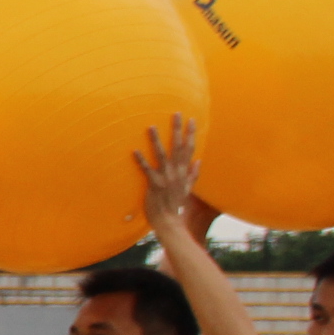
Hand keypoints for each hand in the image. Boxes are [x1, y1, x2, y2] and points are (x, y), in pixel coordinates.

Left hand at [136, 116, 202, 232]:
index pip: (189, 148)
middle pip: (178, 147)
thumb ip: (193, 174)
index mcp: (184, 172)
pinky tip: (134, 150)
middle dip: (178, 130)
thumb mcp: (188, 189)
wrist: (169, 221)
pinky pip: (146, 170)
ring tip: (151, 126)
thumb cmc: (176, 204)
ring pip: (162, 155)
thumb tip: (199, 160)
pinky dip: (141, 160)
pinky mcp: (154, 184)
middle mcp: (177, 172)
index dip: (191, 134)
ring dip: (156, 140)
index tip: (191, 119)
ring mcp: (165, 177)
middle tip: (176, 114)